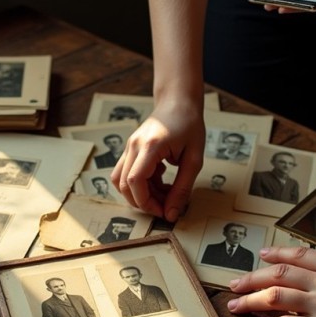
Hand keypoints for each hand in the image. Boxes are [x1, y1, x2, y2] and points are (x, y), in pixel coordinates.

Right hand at [111, 101, 204, 221]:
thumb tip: (171, 214)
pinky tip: (161, 180)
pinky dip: (141, 184)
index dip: (146, 202)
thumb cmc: (189, 126)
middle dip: (143, 202)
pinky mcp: (130, 150)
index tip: (164, 211)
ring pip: (121, 181)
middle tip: (166, 206)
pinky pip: (127, 173)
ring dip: (140, 194)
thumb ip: (182, 189)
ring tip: (163, 193)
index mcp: (150, 146)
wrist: (178, 102)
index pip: (135, 181)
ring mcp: (129, 147)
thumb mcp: (194, 160)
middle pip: (124, 185)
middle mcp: (133, 146)